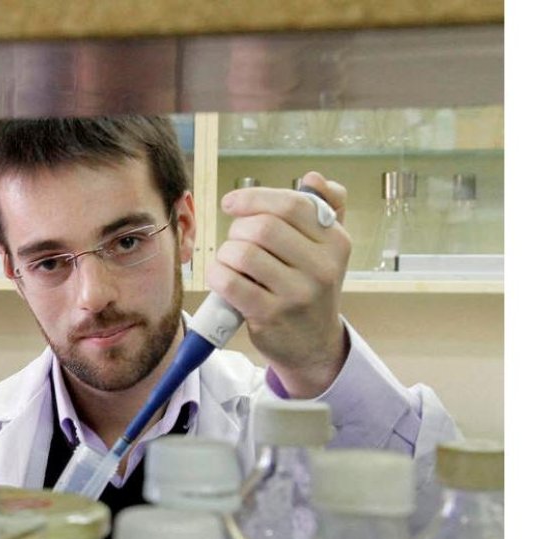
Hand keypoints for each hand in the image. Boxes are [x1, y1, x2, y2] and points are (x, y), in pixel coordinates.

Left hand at [206, 171, 350, 397]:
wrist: (315, 345)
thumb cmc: (312, 287)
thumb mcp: (329, 249)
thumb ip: (326, 208)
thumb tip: (315, 178)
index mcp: (336, 241)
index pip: (292, 204)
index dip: (255, 197)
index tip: (231, 203)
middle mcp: (322, 267)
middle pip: (263, 227)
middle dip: (239, 229)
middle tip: (237, 241)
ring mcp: (298, 294)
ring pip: (243, 253)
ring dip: (226, 253)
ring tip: (231, 263)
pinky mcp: (271, 316)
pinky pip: (230, 282)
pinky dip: (217, 275)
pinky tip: (222, 278)